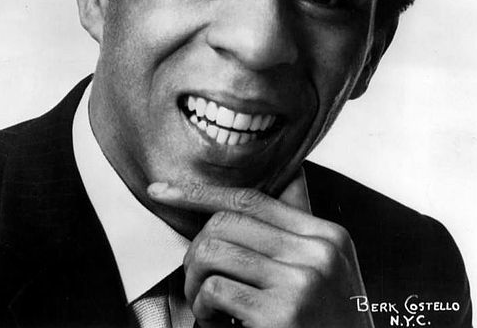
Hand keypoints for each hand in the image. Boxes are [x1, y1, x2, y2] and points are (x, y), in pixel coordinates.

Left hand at [148, 171, 373, 327]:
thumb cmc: (328, 323)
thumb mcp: (326, 269)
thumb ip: (298, 230)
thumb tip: (288, 177)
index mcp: (327, 234)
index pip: (253, 197)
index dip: (201, 192)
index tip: (162, 190)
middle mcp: (318, 252)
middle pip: (227, 222)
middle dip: (196, 249)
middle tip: (195, 279)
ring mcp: (301, 282)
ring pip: (213, 252)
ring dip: (194, 282)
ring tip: (205, 304)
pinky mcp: (280, 316)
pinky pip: (214, 290)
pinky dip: (202, 309)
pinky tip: (217, 324)